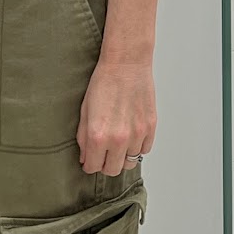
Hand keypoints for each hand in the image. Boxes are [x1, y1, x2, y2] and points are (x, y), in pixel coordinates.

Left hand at [76, 58, 155, 176]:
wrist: (126, 63)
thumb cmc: (104, 82)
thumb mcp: (85, 110)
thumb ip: (83, 138)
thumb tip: (86, 157)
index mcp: (98, 135)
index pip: (93, 167)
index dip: (89, 164)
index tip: (90, 161)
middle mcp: (119, 139)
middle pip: (112, 170)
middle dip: (105, 164)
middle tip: (103, 154)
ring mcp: (137, 134)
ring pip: (130, 162)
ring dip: (123, 156)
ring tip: (118, 143)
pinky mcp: (150, 127)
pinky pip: (144, 149)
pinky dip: (137, 147)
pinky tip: (131, 135)